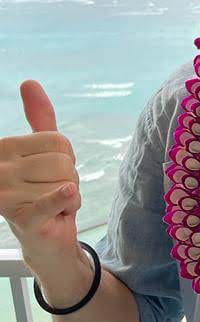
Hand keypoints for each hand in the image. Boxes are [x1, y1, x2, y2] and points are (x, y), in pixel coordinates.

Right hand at [0, 81, 81, 266]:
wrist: (43, 240)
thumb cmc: (41, 191)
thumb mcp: (40, 153)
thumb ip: (38, 119)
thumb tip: (29, 82)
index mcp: (5, 149)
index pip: (59, 141)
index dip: (67, 159)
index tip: (50, 175)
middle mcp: (1, 169)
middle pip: (64, 161)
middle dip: (70, 180)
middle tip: (53, 194)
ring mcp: (8, 194)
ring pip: (67, 181)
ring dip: (71, 199)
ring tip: (52, 207)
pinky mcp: (23, 217)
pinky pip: (53, 198)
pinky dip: (66, 198)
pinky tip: (69, 194)